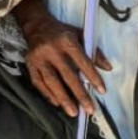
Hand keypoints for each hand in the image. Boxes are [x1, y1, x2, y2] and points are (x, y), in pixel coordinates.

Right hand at [14, 0, 111, 116]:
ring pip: (52, 82)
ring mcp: (39, 58)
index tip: (102, 91)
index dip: (92, 76)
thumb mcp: (80, 35)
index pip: (82, 61)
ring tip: (73, 112)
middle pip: (67, 75)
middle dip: (79, 94)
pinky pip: (38, 83)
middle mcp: (52, 50)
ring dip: (63, 98)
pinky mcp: (29, 64)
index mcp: (66, 41)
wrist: (36, 25)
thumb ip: (94, 52)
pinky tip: (57, 104)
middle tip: (89, 109)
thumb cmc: (62, 32)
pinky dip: (48, 94)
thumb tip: (108, 68)